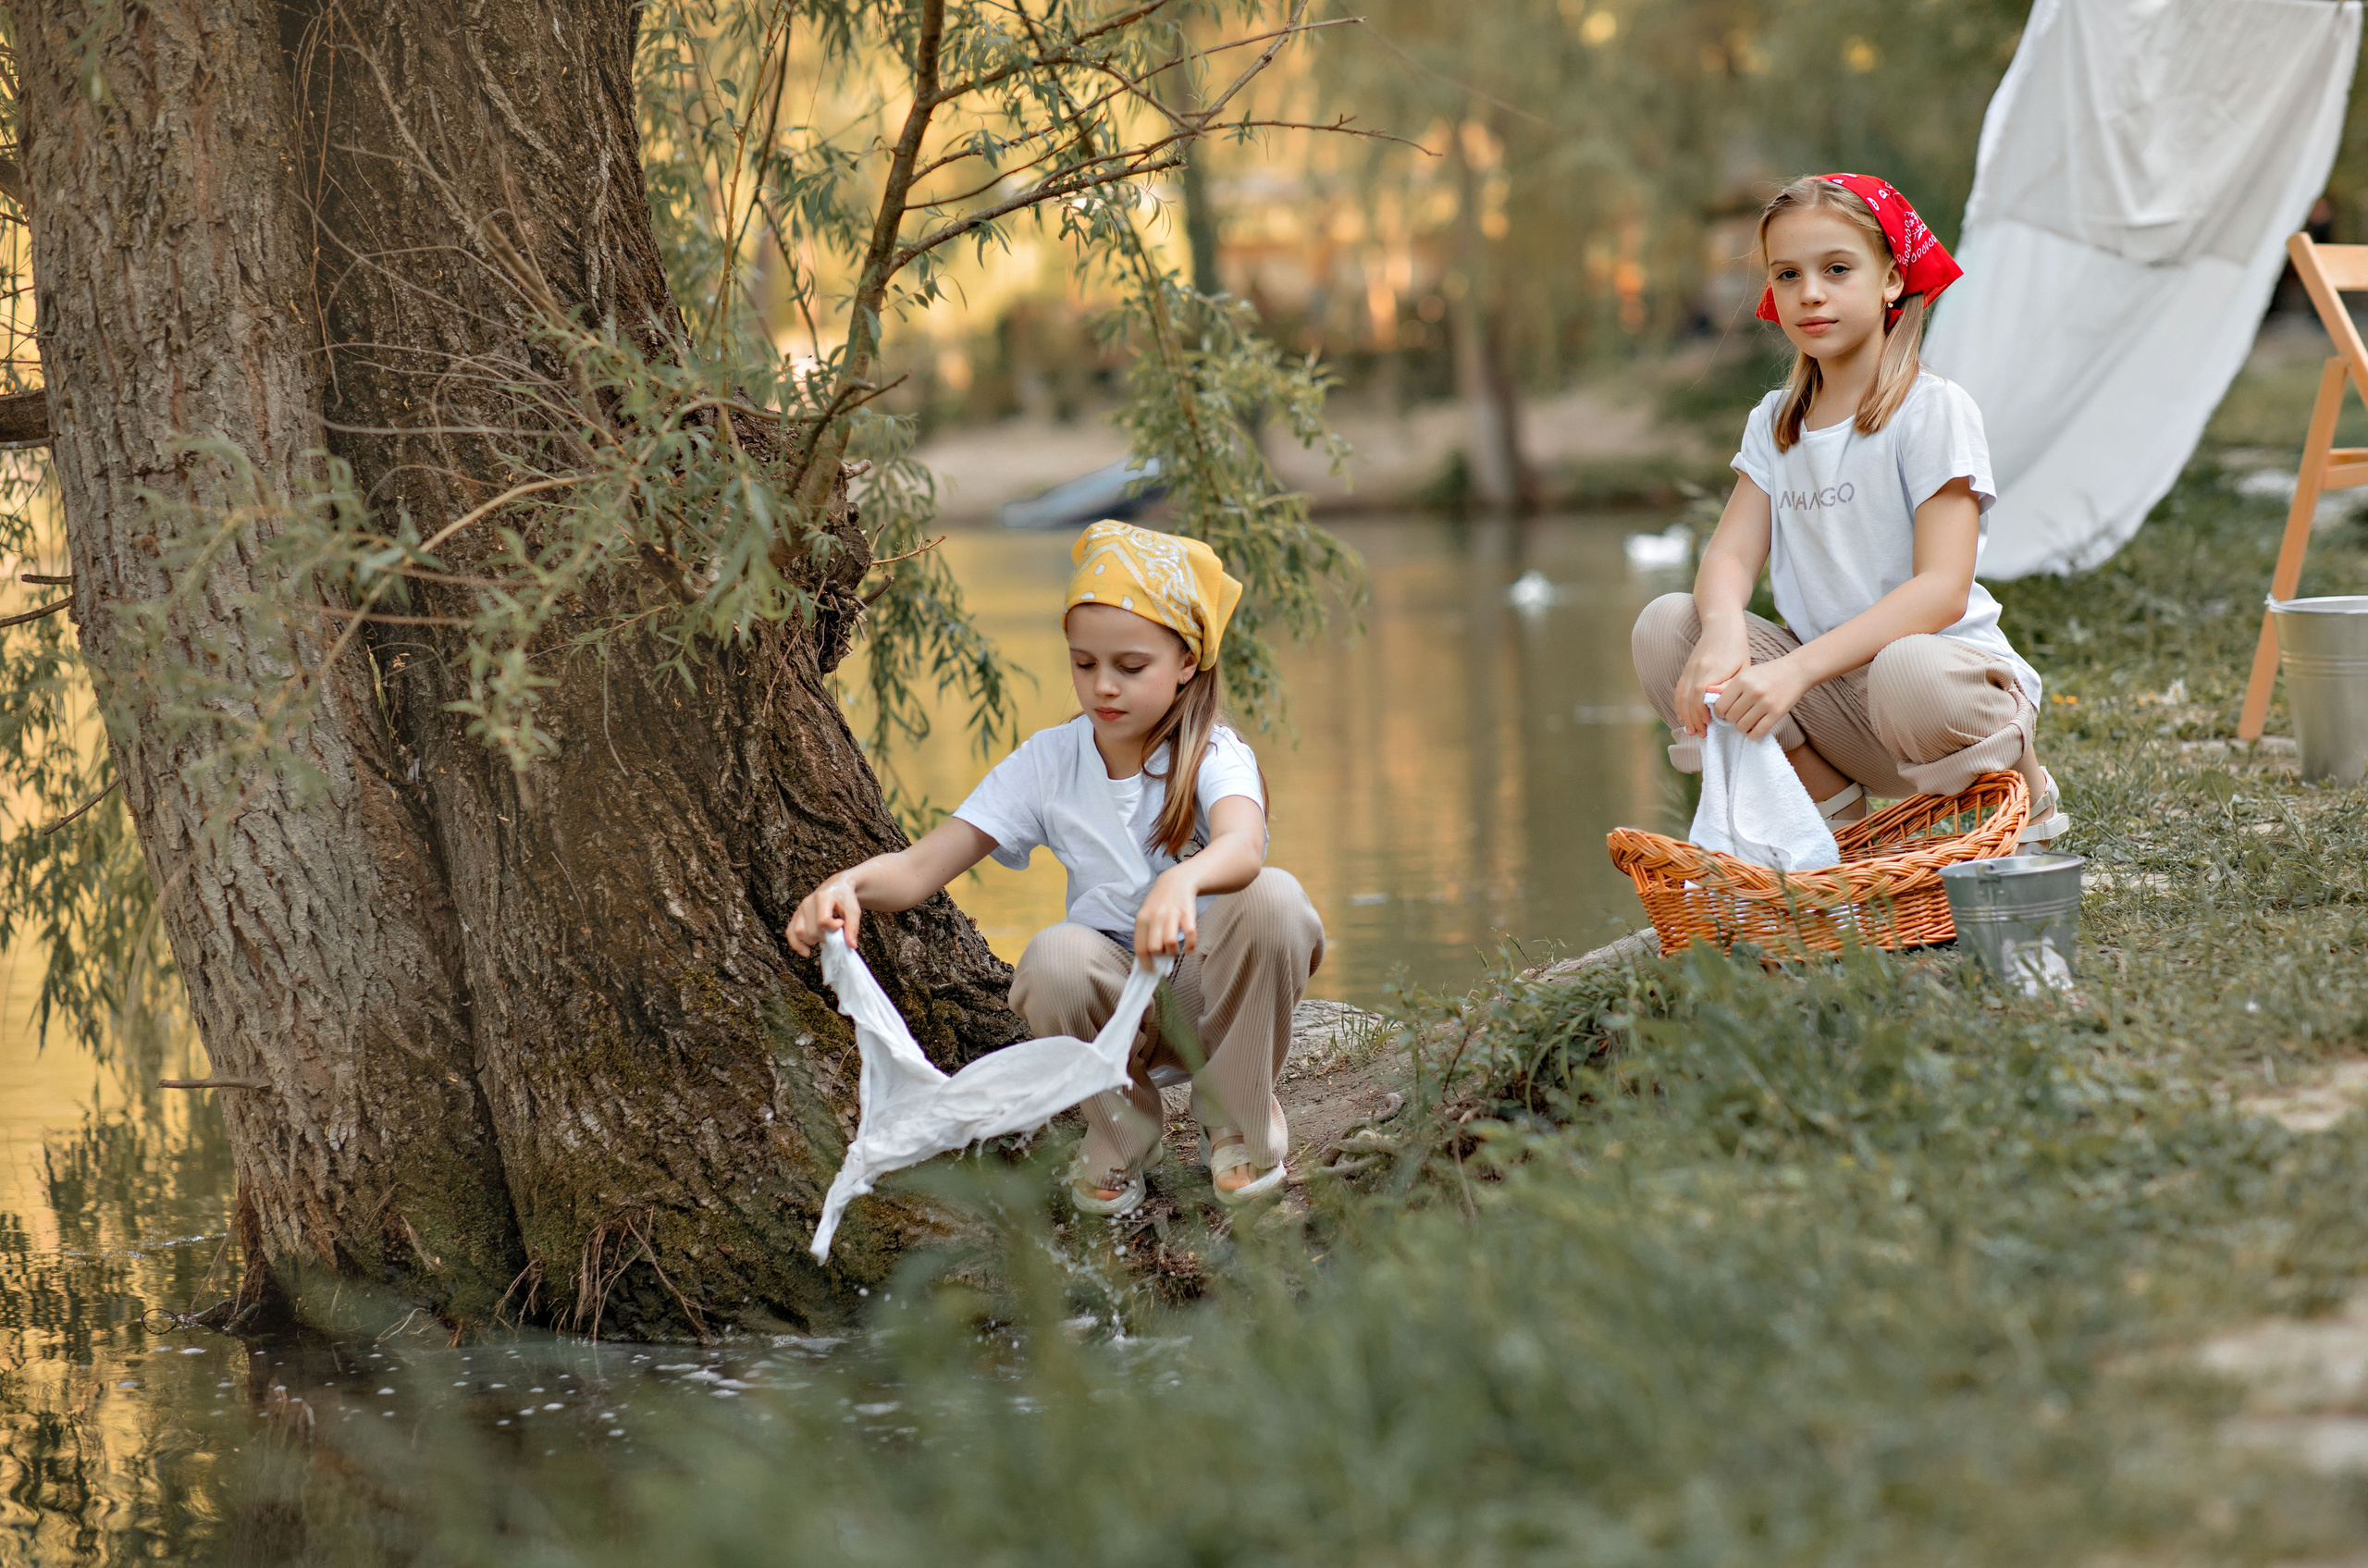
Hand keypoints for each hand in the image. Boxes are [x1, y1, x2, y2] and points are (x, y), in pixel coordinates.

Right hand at [787, 873, 863, 956]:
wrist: (838, 886)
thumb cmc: (845, 898)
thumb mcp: (853, 910)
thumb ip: (852, 927)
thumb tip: (851, 945)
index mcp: (823, 897)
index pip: (823, 921)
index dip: (833, 928)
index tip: (841, 924)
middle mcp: (808, 902)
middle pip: (812, 931)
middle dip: (826, 938)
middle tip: (836, 933)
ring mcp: (800, 909)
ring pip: (800, 933)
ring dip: (813, 941)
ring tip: (825, 936)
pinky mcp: (796, 915)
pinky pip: (790, 932)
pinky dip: (796, 944)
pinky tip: (806, 952)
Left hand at [1132, 867, 1199, 961]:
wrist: (1176, 881)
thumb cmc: (1159, 903)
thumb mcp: (1146, 915)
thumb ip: (1145, 934)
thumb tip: (1147, 960)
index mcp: (1142, 919)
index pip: (1140, 948)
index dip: (1145, 964)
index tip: (1151, 971)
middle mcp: (1155, 917)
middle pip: (1154, 948)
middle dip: (1160, 957)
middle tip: (1164, 954)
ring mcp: (1172, 914)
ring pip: (1170, 943)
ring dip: (1174, 952)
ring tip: (1175, 950)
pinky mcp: (1187, 913)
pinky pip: (1190, 935)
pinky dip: (1190, 946)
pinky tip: (1188, 948)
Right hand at [1675, 622, 1748, 736]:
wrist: (1721, 626)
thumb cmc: (1736, 648)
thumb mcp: (1742, 666)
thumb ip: (1733, 685)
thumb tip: (1723, 705)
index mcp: (1714, 668)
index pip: (1701, 691)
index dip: (1701, 709)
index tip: (1708, 723)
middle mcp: (1698, 669)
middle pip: (1689, 697)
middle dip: (1693, 718)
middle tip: (1701, 734)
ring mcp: (1690, 669)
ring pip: (1682, 696)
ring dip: (1685, 715)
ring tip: (1691, 731)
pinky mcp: (1686, 669)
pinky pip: (1679, 690)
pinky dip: (1679, 705)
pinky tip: (1683, 718)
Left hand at [1710, 654, 1810, 741]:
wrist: (1796, 671)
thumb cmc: (1767, 674)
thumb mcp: (1746, 674)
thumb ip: (1727, 685)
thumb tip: (1708, 693)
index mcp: (1741, 680)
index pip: (1720, 706)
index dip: (1720, 712)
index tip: (1725, 712)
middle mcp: (1752, 691)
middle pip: (1730, 717)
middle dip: (1731, 720)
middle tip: (1737, 716)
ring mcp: (1765, 703)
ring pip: (1742, 726)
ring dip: (1742, 727)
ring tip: (1746, 721)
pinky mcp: (1777, 713)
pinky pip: (1758, 732)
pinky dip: (1752, 734)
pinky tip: (1754, 729)